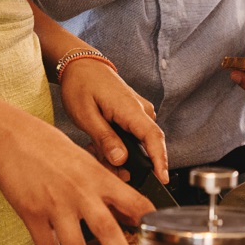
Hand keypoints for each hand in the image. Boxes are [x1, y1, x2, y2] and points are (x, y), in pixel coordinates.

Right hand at [0, 114, 152, 244]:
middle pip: (109, 231)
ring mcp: (56, 205)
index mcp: (98, 176)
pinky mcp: (32, 214)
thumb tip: (124, 211)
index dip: (149, 221)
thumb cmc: (48, 146)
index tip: (157, 239)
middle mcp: (81, 192)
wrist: (10, 137)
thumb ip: (104, 185)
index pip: (134, 200)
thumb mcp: (85, 160)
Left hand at [60, 56, 169, 184]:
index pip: (153, 138)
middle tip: (103, 166)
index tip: (162, 179)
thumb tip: (121, 160)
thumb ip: (104, 139)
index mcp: (130, 109)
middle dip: (128, 164)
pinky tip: (99, 143)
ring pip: (137, 145)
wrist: (82, 65)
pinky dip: (117, 145)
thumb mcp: (86, 115)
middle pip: (146, 147)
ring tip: (94, 148)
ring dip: (118, 154)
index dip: (160, 160)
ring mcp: (139, 112)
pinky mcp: (134, 115)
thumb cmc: (81, 85)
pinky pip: (132, 137)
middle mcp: (141, 110)